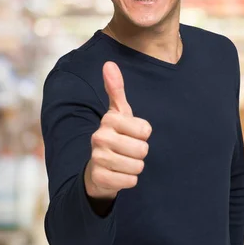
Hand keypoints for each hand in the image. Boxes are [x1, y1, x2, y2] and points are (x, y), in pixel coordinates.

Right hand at [84, 61, 151, 200]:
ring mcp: (98, 157)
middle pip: (143, 149)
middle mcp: (99, 137)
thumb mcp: (118, 113)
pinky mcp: (99, 177)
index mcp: (109, 119)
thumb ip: (116, 89)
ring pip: (138, 166)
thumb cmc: (115, 136)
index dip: (143, 135)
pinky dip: (129, 180)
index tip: (131, 134)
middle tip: (127, 151)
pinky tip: (119, 174)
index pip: (145, 130)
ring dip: (135, 167)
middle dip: (140, 153)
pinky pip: (130, 180)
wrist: (98, 169)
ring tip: (123, 162)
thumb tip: (109, 64)